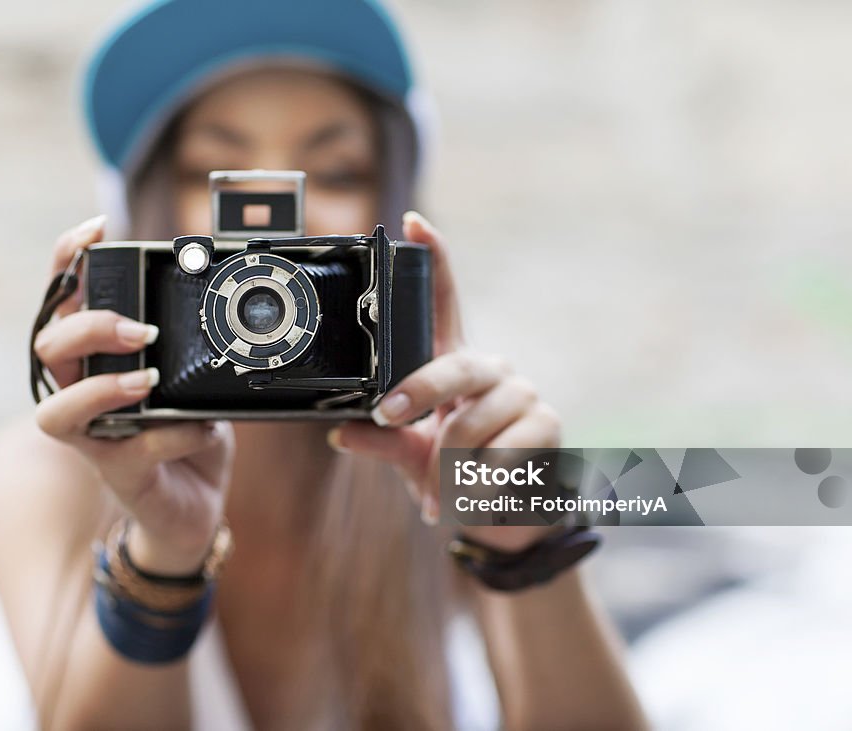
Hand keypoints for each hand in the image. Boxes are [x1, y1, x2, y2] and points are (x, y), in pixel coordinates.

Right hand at [33, 216, 234, 573]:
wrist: (194, 503)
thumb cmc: (185, 431)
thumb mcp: (192, 375)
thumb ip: (187, 343)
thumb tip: (209, 296)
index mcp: (96, 358)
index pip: (63, 303)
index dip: (68, 262)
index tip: (97, 230)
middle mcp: (82, 395)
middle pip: (48, 347)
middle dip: (88, 327)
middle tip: (139, 329)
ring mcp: (95, 439)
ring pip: (57, 411)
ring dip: (101, 387)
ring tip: (147, 378)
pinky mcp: (119, 475)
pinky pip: (132, 451)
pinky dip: (172, 434)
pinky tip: (202, 427)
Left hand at [328, 211, 560, 551]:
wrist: (506, 520)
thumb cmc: (454, 475)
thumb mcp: (411, 456)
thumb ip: (383, 442)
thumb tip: (342, 433)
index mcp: (452, 364)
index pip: (444, 304)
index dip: (434, 260)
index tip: (412, 222)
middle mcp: (489, 369)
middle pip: (456, 364)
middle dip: (419, 392)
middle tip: (389, 416)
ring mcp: (522, 393)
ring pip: (471, 421)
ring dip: (446, 466)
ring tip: (441, 492)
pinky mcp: (548, 424)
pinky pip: (501, 451)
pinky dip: (478, 484)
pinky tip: (478, 496)